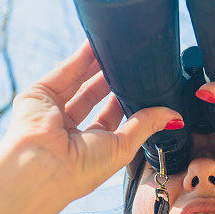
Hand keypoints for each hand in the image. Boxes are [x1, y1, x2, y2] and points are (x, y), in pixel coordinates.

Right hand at [0, 42, 182, 201]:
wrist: (42, 166)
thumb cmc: (80, 169)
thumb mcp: (123, 147)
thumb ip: (146, 125)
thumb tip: (174, 116)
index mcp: (89, 148)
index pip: (111, 118)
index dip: (126, 101)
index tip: (144, 85)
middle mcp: (69, 130)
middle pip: (95, 96)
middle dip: (114, 79)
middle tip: (134, 63)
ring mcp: (53, 110)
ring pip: (81, 81)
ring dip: (100, 65)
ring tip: (121, 50)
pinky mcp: (40, 93)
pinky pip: (66, 70)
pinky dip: (83, 56)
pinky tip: (99, 44)